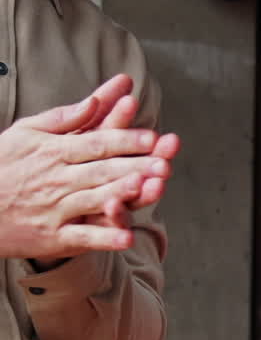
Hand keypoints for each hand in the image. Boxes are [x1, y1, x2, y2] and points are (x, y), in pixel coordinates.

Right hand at [0, 77, 179, 260]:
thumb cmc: (3, 163)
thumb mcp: (28, 131)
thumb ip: (66, 118)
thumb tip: (95, 101)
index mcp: (55, 151)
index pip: (97, 142)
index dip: (126, 139)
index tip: (153, 137)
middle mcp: (57, 179)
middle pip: (102, 170)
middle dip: (136, 165)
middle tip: (165, 162)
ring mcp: (55, 209)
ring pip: (94, 200)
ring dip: (123, 195)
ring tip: (149, 189)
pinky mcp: (51, 237)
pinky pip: (81, 236)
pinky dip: (103, 238)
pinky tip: (127, 238)